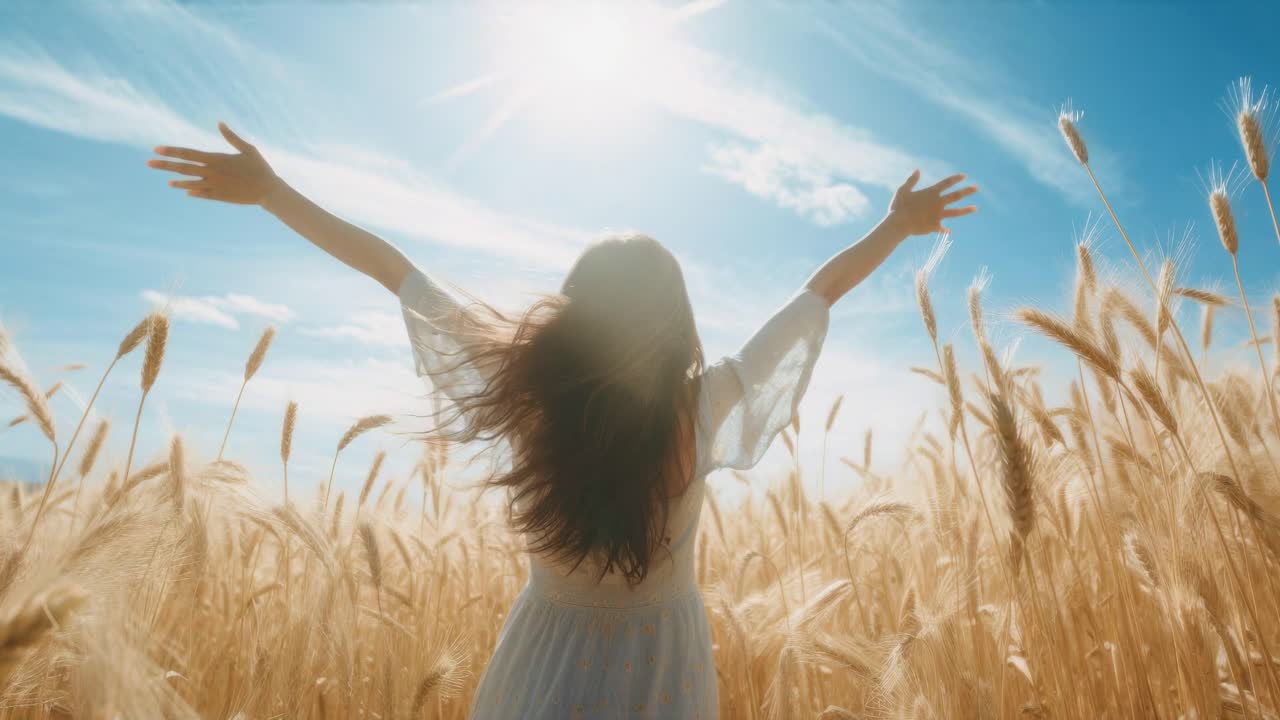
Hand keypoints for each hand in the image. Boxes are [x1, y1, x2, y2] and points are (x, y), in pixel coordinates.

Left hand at [147, 122, 279, 204]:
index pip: (188, 153)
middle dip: (164, 165)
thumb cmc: (260, 168)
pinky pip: (201, 194)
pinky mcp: (219, 196)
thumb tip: (220, 122)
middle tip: (148, 162)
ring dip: (177, 181)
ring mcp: (214, 186)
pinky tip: (184, 190)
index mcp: (216, 159)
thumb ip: (231, 137)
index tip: (156, 149)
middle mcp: (211, 172)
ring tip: (167, 181)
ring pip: (189, 183)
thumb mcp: (248, 149)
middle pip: (183, 168)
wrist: (268, 191)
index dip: (171, 151)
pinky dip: (192, 191)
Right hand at [887, 170, 977, 236]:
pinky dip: (945, 229)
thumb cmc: (899, 206)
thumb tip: (917, 170)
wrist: (899, 223)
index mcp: (931, 193)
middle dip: (967, 191)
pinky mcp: (935, 226)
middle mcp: (937, 203)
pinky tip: (949, 231)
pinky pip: (942, 228)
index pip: (946, 183)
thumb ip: (911, 180)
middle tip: (976, 188)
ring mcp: (938, 215)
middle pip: (956, 196)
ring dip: (966, 210)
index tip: (964, 176)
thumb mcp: (903, 190)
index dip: (955, 179)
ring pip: (955, 212)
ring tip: (975, 208)